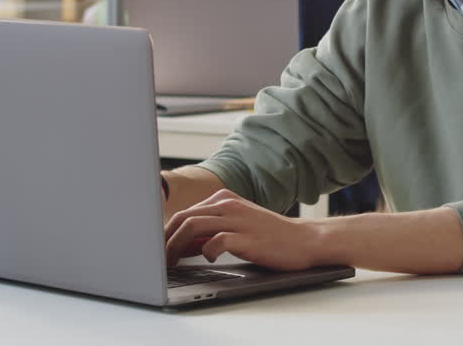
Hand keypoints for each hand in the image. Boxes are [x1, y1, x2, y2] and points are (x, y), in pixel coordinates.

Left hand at [163, 189, 322, 270]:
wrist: (303, 240)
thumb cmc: (269, 236)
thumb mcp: (236, 226)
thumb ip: (210, 231)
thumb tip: (180, 245)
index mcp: (224, 199)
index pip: (184, 212)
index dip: (166, 233)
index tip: (158, 250)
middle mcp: (228, 205)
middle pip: (182, 217)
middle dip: (165, 240)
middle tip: (158, 260)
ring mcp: (238, 220)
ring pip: (192, 226)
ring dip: (176, 246)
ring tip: (172, 264)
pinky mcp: (247, 237)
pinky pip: (216, 241)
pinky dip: (206, 252)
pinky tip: (210, 259)